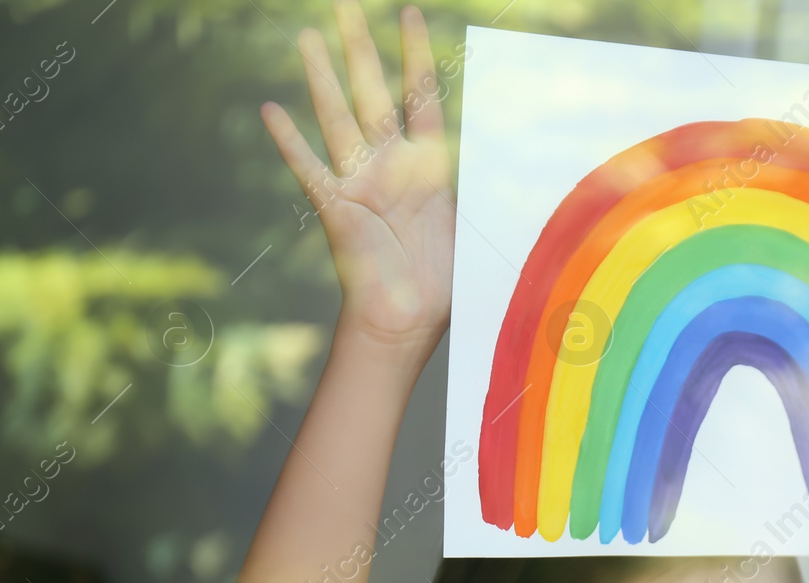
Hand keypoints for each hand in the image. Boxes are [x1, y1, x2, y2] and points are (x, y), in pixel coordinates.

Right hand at [261, 1, 454, 362]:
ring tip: (307, 36)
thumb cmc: (445, 284)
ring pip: (337, 119)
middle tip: (343, 2)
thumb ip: (490, 192)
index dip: (414, 55)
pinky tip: (271, 110)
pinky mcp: (337, 209)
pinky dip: (290, 142)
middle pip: (371, 94)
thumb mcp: (476, 230)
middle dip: (359, 49)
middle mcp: (388, 166)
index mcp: (425, 168)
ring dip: (322, 79)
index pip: (420, 97)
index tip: (408, 12)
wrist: (409, 324)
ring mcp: (359, 184)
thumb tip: (537, 166)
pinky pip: (310, 169)